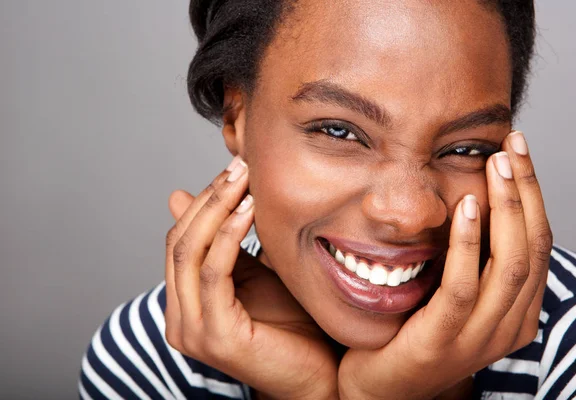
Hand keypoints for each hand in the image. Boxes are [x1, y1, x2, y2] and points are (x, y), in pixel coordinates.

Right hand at [164, 156, 337, 399]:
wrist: (318, 374)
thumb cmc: (291, 324)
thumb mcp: (253, 274)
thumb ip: (224, 242)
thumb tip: (183, 195)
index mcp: (184, 303)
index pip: (178, 241)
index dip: (203, 202)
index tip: (233, 171)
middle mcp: (178, 318)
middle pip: (179, 242)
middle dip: (209, 199)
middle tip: (238, 166)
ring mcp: (192, 330)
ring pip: (190, 253)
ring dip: (217, 209)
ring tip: (243, 180)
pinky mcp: (214, 336)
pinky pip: (214, 274)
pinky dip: (229, 237)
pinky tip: (248, 211)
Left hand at [338, 131, 552, 399]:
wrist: (379, 387)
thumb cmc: (412, 331)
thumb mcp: (451, 292)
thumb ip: (468, 259)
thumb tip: (470, 198)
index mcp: (516, 310)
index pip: (537, 243)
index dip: (533, 195)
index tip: (519, 151)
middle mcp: (508, 323)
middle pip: (531, 247)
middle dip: (526, 191)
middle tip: (513, 146)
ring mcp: (480, 336)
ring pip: (509, 263)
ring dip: (506, 208)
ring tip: (496, 165)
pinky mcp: (444, 340)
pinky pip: (463, 286)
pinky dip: (469, 244)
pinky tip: (466, 207)